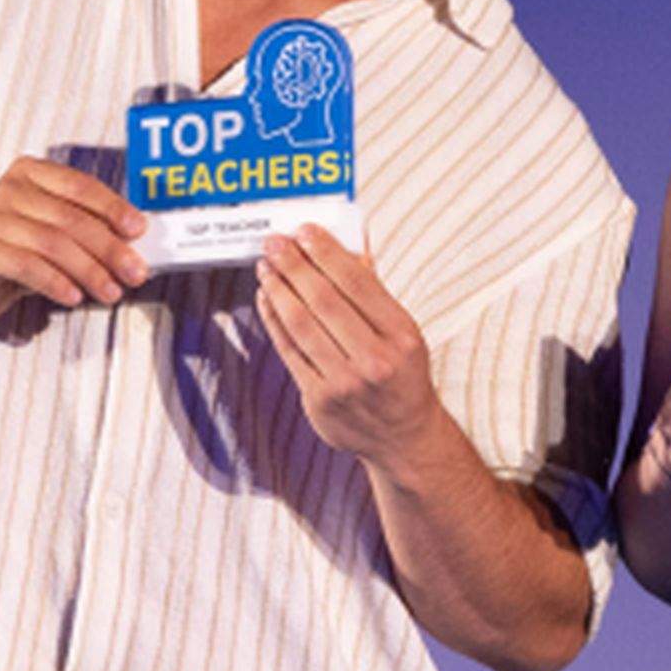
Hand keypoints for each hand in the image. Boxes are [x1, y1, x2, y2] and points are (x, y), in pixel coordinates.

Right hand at [0, 156, 148, 326]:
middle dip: (109, 248)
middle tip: (133, 271)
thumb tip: (132, 244)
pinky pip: (27, 265)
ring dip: (89, 271)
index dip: (113, 207)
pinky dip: (56, 282)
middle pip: (70, 218)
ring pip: (52, 243)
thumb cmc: (9, 254)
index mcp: (30, 174)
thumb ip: (83, 231)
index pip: (80, 185)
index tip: (138, 230)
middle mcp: (8, 191)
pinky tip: (74, 296)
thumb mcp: (48, 234)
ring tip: (110, 291)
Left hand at [255, 226, 446, 467]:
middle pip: (325, 301)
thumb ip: (375, 292)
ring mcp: (345, 383)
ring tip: (266, 266)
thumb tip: (350, 245)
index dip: (327, 253)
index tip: (306, 231)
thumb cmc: (403, 377)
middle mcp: (375, 360)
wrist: (404, 439)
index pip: (359, 283)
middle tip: (276, 242)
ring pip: (301, 325)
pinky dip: (274, 321)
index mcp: (401, 335)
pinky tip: (267, 299)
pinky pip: (289, 352)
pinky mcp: (319, 400)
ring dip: (278, 290)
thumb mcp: (404, 332)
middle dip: (295, 266)